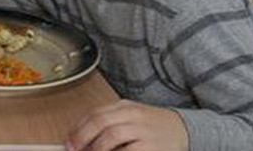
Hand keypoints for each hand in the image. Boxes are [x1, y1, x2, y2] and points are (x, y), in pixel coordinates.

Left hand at [66, 100, 188, 150]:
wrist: (184, 129)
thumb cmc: (153, 126)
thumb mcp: (130, 117)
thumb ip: (108, 122)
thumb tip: (81, 137)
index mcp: (125, 106)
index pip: (95, 113)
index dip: (78, 128)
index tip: (68, 141)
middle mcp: (133, 115)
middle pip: (100, 122)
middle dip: (82, 137)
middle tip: (73, 149)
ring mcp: (143, 130)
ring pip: (112, 135)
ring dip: (96, 147)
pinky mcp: (151, 147)